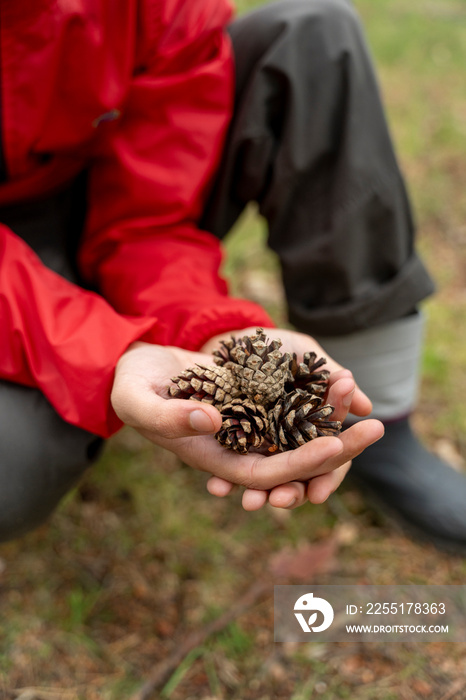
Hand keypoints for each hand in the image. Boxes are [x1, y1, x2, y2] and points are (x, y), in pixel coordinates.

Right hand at [111, 338, 383, 509]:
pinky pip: (290, 401)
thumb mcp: (139, 399)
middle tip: (375, 428)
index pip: (266, 473)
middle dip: (336, 446)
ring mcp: (249, 423)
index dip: (300, 464)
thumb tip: (212, 419)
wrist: (137, 366)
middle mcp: (238, 446)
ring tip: (360, 393)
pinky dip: (313, 392)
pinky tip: (338, 375)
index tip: (335, 446)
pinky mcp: (253, 399)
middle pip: (294, 456)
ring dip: (330, 415)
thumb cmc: (131, 386)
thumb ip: (168, 415)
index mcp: (214, 458)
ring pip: (298, 428)